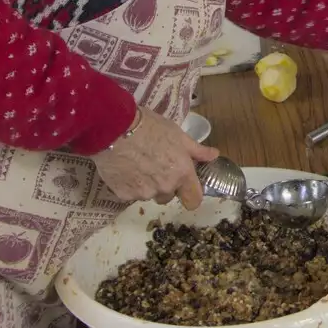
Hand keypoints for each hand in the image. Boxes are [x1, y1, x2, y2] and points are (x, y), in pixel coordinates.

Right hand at [91, 109, 219, 207]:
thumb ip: (197, 150)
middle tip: (155, 165)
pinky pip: (130, 194)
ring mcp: (143, 194)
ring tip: (136, 163)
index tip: (185, 186)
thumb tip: (214, 155)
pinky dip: (128, 184)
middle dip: (164, 184)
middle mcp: (164, 188)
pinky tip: (124, 167)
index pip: (194, 200)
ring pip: (148, 195)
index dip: (190, 194)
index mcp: (182, 174)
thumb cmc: (150, 127)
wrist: (114, 128)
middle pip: (168, 196)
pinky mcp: (123, 195)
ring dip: (146, 185)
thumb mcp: (177, 134)